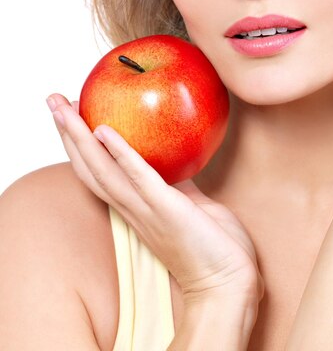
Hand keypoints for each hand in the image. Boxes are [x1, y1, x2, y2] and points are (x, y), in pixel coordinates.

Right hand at [47, 95, 263, 308]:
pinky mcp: (166, 210)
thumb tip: (173, 158)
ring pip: (102, 171)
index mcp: (137, 208)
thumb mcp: (191, 206)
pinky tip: (105, 132)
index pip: (100, 173)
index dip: (83, 145)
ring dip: (79, 137)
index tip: (73, 115)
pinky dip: (120, 154)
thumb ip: (176, 184)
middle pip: (89, 168)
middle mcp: (133, 209)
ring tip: (63, 107)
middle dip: (68, 134)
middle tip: (54, 99)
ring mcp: (146, 211)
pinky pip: (140, 178)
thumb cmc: (215, 247)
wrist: (229, 282)